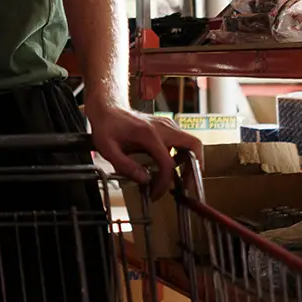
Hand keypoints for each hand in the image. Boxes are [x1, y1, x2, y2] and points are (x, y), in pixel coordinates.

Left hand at [85, 102, 200, 198]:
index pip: (167, 163)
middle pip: (193, 146)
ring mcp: (167, 125)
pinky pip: (183, 141)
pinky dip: (183, 155)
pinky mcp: (167, 126)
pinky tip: (170, 165)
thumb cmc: (107, 127)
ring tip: (179, 178)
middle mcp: (163, 127)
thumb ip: (126, 166)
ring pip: (191, 143)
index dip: (164, 183)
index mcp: (148, 134)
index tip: (156, 193)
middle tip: (187, 185)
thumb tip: (145, 180)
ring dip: (189, 161)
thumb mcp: (108, 149)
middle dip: (193, 168)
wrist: (108, 108)